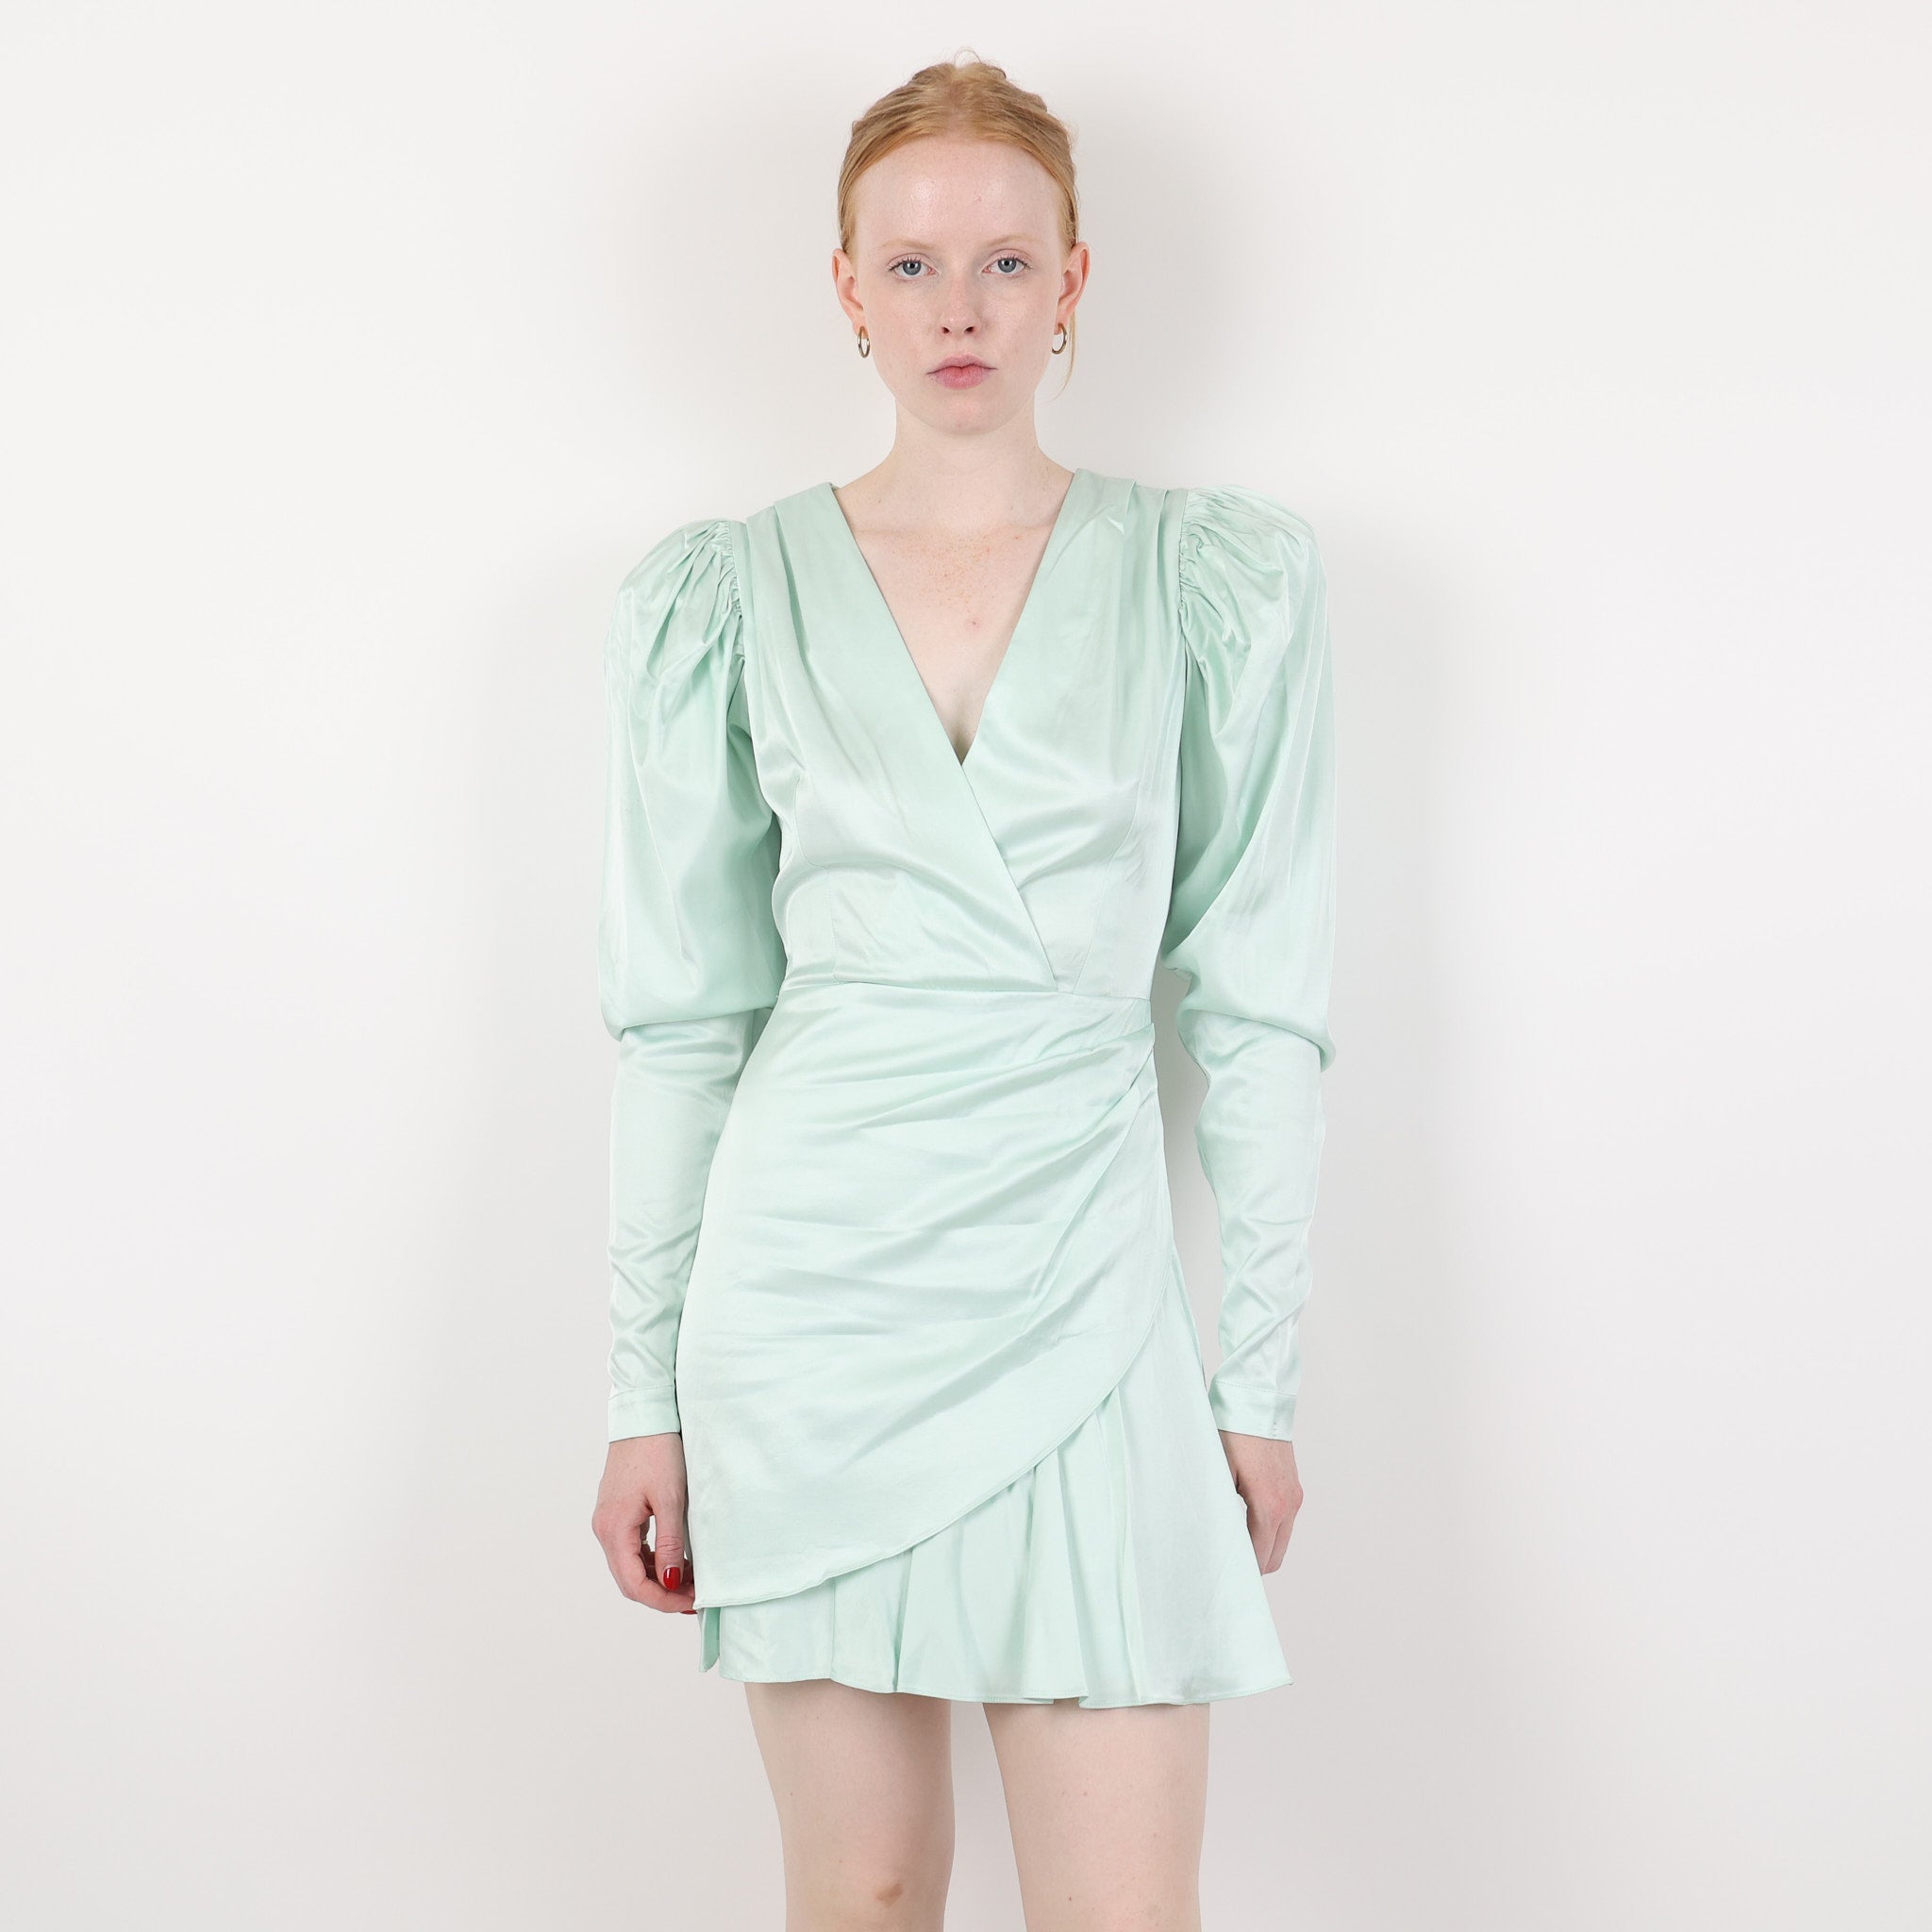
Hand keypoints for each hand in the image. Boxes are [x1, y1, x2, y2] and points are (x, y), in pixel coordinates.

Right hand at [592, 1432, 696, 1613]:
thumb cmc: (658, 1451)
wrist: (645, 1415)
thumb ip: (670, 1544)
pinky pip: (631, 1549)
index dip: (663, 1600)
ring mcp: (608, 1521)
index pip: (633, 1584)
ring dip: (659, 1578)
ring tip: (692, 1580)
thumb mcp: (671, 1499)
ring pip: (630, 1566)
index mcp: (614, 1528)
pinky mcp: (617, 1513)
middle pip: (629, 1580)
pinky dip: (653, 1560)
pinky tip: (677, 1560)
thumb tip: (671, 1583)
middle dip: (662, 1593)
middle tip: (696, 1596)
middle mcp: (604, 1529)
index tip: (691, 1603)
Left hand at [1219, 1431, 1302, 1573]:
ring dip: (1261, 1546)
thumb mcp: (1218, 1470)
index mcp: (1269, 1506)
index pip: (1260, 1559)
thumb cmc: (1233, 1431)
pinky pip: (1284, 1521)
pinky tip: (1243, 1518)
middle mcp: (1288, 1504)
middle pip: (1274, 1557)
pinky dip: (1268, 1529)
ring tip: (1230, 1540)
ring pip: (1281, 1540)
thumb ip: (1219, 1508)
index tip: (1221, 1577)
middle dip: (1252, 1565)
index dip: (1241, 1572)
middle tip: (1224, 1563)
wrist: (1258, 1397)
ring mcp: (1294, 1495)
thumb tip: (1212, 1537)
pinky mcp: (1294, 1485)